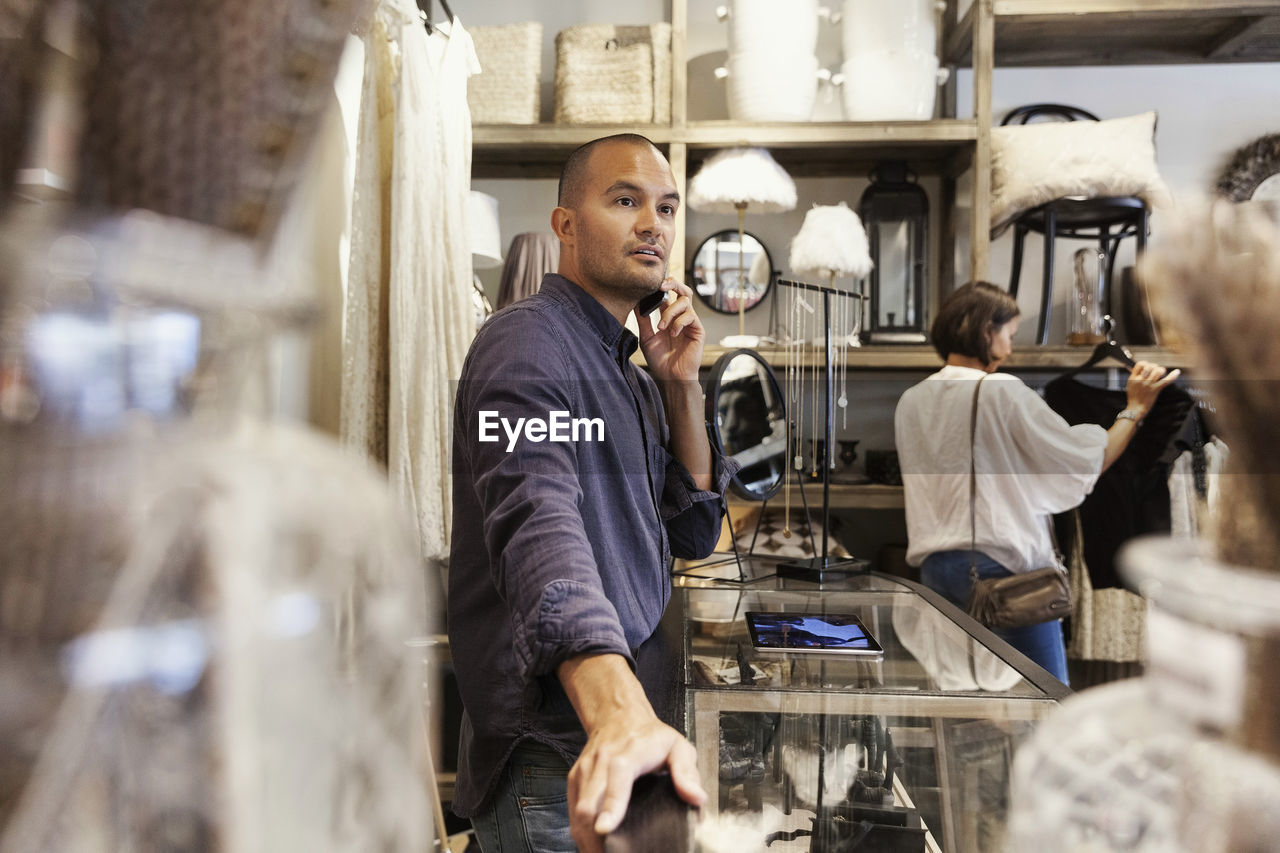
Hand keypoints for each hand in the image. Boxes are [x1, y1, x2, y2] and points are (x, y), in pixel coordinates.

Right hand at [558, 654, 706, 852]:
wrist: (619, 716)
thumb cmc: (649, 736)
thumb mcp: (678, 746)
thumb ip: (687, 772)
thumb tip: (696, 798)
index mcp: (627, 754)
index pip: (616, 781)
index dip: (610, 806)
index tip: (605, 829)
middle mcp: (600, 763)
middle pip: (588, 804)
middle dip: (596, 837)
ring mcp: (584, 772)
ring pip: (577, 813)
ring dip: (587, 839)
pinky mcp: (575, 781)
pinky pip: (572, 812)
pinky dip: (581, 832)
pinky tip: (594, 845)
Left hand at [636, 277, 704, 382]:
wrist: (671, 377)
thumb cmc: (660, 360)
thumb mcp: (646, 337)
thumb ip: (643, 320)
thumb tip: (635, 302)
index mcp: (669, 317)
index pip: (668, 294)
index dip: (662, 286)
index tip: (650, 285)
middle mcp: (680, 317)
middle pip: (683, 290)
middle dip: (673, 283)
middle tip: (661, 286)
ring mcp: (690, 322)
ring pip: (684, 302)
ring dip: (670, 312)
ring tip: (661, 327)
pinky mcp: (698, 330)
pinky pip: (690, 316)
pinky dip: (679, 322)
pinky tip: (673, 334)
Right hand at [1124, 361, 1181, 416]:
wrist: (1136, 409)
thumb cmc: (1134, 398)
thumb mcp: (1130, 385)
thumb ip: (1133, 376)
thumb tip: (1132, 367)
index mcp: (1133, 378)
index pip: (1140, 364)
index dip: (1146, 363)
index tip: (1149, 366)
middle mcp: (1140, 380)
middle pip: (1150, 366)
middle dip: (1155, 367)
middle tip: (1157, 371)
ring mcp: (1148, 385)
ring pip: (1157, 371)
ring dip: (1162, 370)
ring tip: (1162, 373)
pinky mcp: (1155, 390)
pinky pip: (1166, 381)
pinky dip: (1173, 376)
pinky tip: (1177, 372)